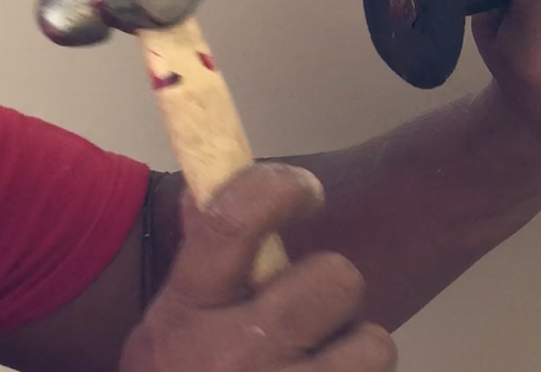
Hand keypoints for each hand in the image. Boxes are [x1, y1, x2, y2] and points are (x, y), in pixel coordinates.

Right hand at [121, 164, 397, 371]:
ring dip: (357, 351)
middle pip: (335, 279)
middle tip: (310, 310)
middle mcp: (237, 356)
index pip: (236, 221)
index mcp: (189, 315)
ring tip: (324, 364)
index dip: (280, 186)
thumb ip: (199, 261)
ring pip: (373, 344)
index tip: (304, 192)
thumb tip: (209, 187)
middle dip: (331, 289)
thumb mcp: (167, 328)